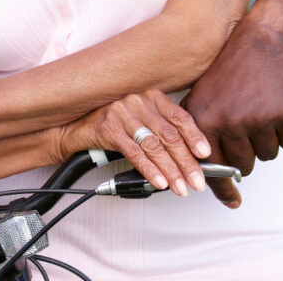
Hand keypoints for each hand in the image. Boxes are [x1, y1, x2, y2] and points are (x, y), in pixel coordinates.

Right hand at [56, 90, 210, 197]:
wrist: (76, 127)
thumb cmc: (114, 125)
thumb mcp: (141, 121)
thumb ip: (162, 130)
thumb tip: (191, 156)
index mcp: (151, 96)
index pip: (179, 116)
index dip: (195, 136)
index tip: (206, 154)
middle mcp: (139, 100)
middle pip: (169, 134)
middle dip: (187, 162)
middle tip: (198, 182)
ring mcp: (123, 112)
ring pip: (154, 146)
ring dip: (171, 171)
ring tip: (181, 188)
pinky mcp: (109, 128)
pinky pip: (135, 153)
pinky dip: (150, 170)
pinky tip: (160, 182)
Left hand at [182, 18, 282, 207]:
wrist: (264, 40)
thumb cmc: (232, 70)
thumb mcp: (203, 94)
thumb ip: (199, 132)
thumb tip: (202, 175)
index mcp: (203, 118)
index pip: (210, 167)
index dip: (223, 188)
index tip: (233, 200)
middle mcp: (227, 122)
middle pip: (243, 165)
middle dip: (249, 151)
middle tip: (251, 125)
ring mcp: (256, 119)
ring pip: (267, 155)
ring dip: (269, 138)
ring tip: (262, 108)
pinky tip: (280, 107)